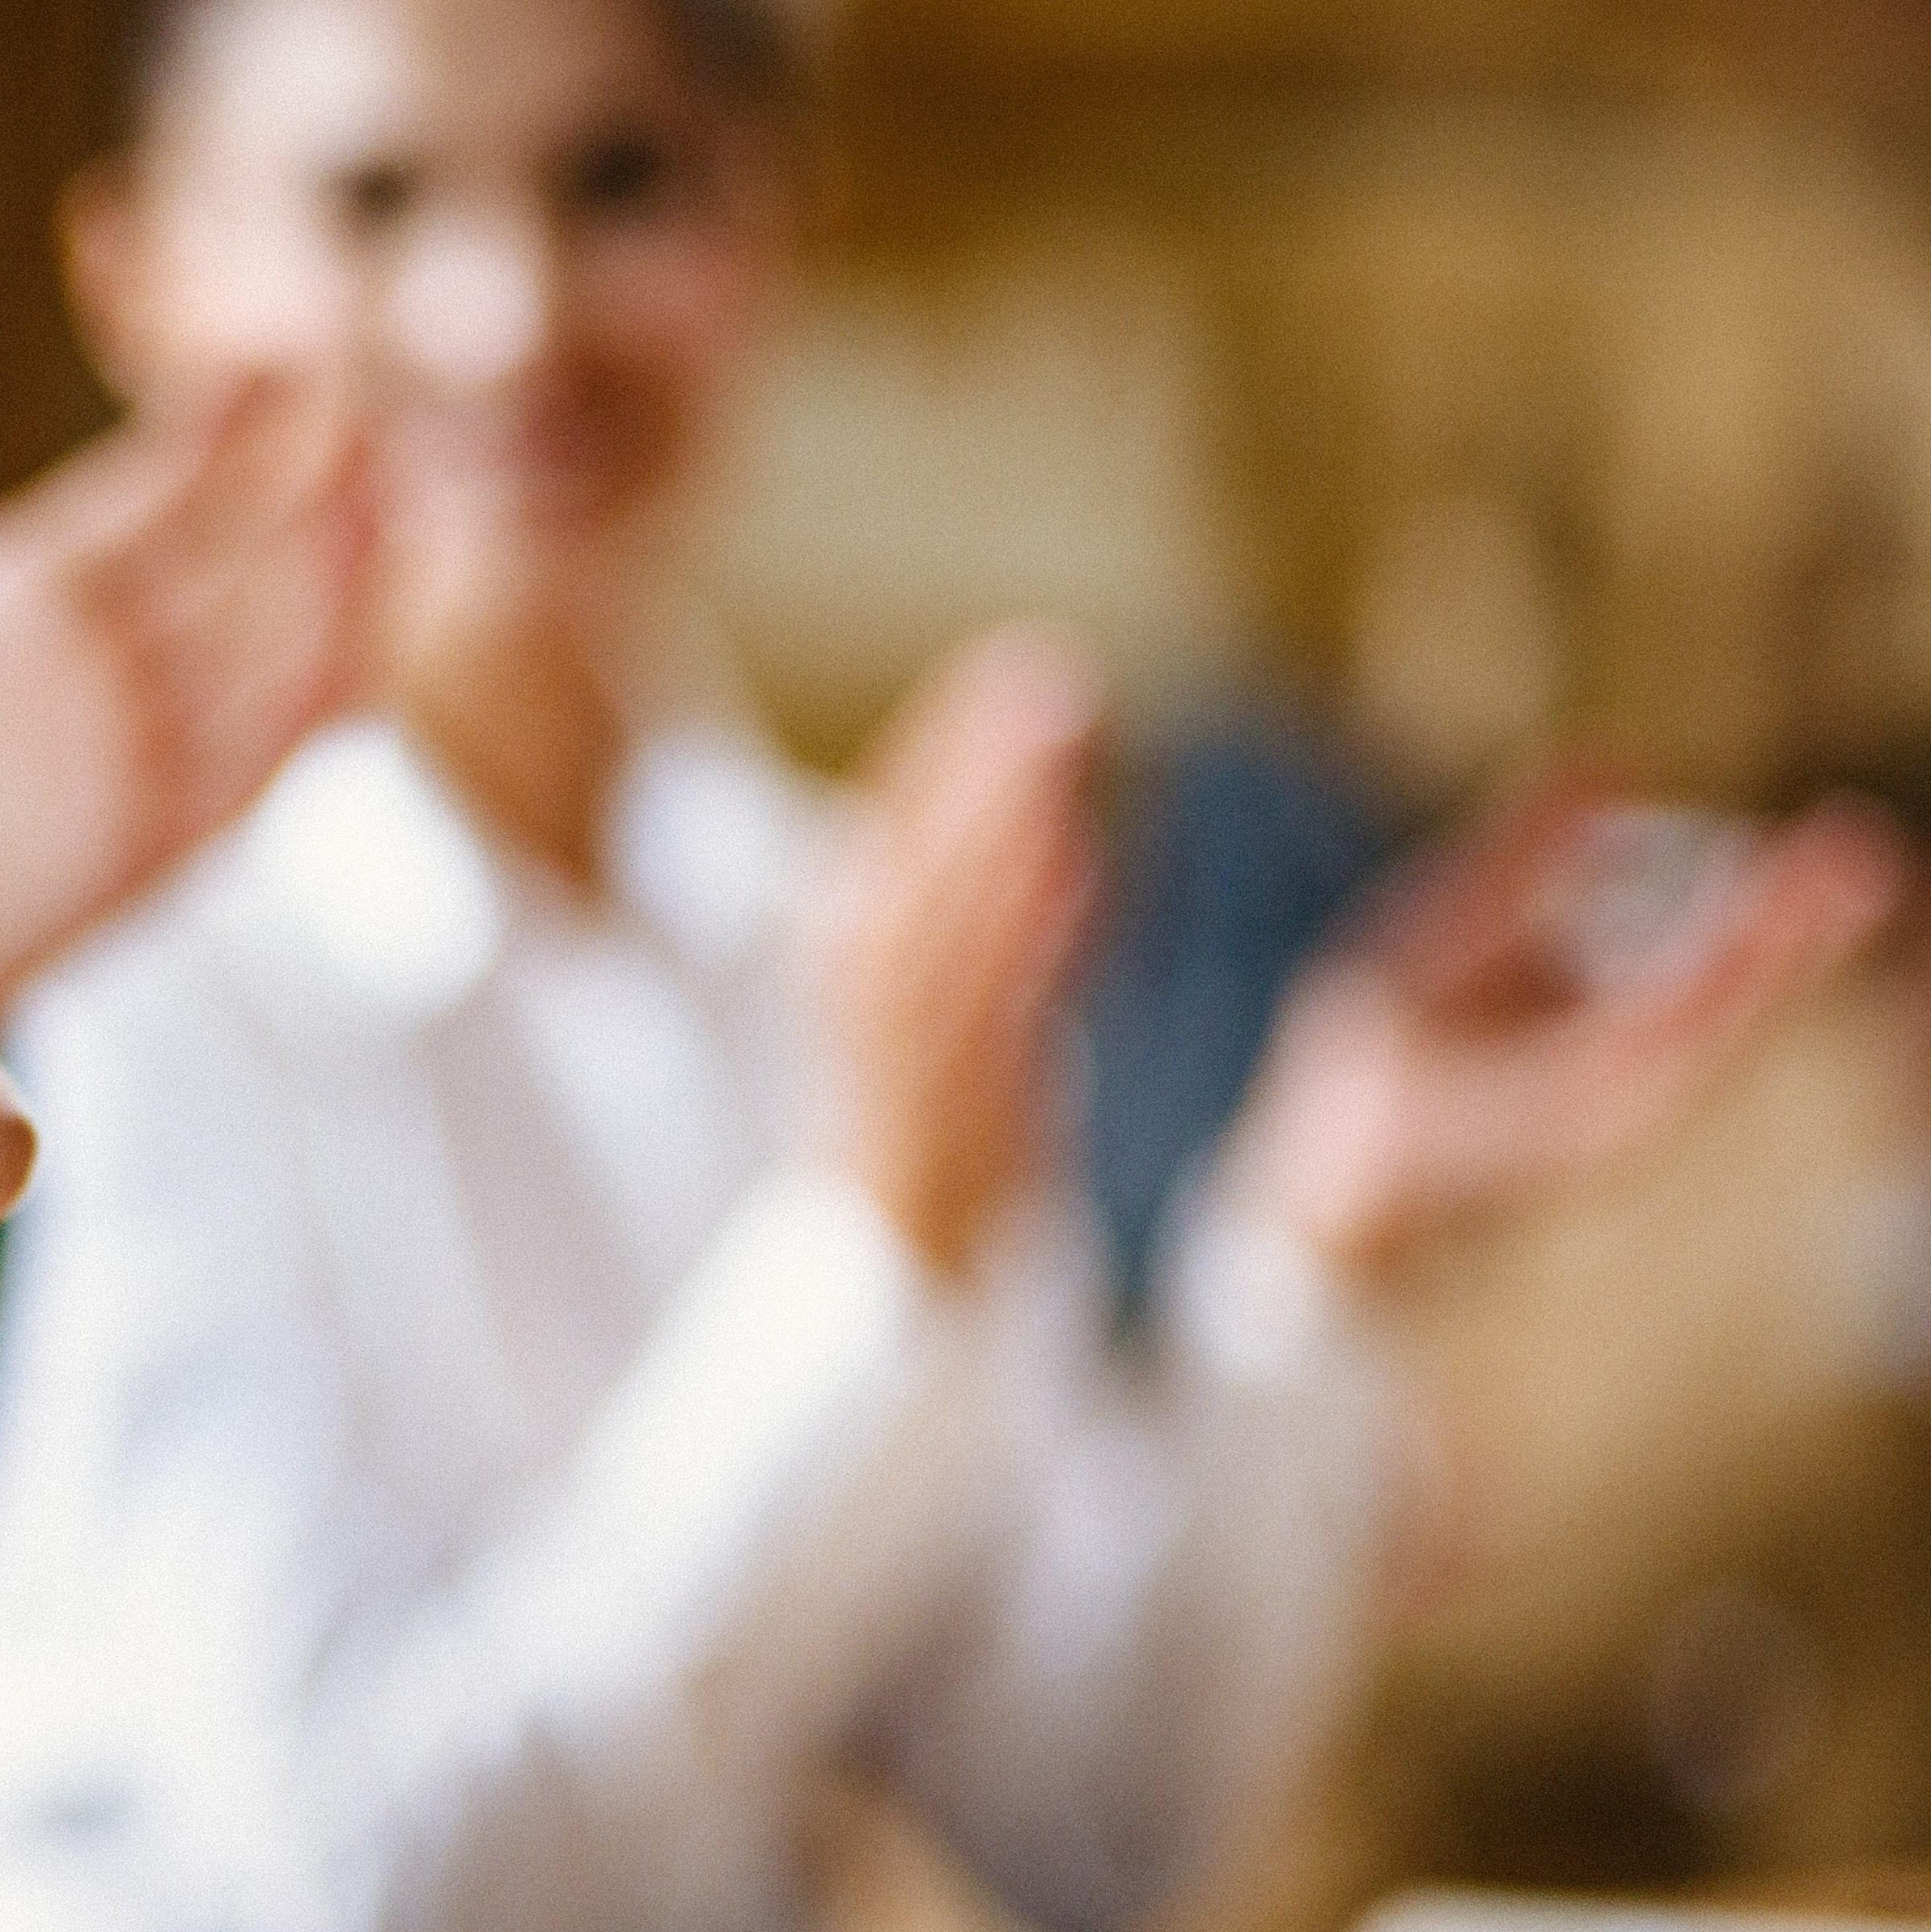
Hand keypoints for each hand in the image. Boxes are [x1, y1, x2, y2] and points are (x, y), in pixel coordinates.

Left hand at [0, 343, 374, 1007]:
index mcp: (27, 590)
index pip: (152, 490)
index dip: (218, 427)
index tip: (274, 357)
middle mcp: (102, 663)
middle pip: (239, 553)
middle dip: (312, 482)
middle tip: (375, 403)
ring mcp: (131, 750)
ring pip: (267, 649)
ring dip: (336, 579)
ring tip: (391, 498)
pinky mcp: (140, 841)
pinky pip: (247, 768)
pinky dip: (307, 710)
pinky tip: (359, 650)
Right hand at [805, 623, 1107, 1276]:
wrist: (895, 1269)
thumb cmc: (930, 1123)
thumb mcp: (958, 1010)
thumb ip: (1003, 928)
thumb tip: (1075, 842)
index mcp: (845, 955)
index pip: (891, 827)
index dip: (948, 742)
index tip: (1012, 662)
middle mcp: (858, 999)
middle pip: (919, 860)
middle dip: (981, 764)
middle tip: (1052, 673)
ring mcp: (903, 1059)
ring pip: (951, 926)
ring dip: (1007, 830)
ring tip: (1066, 743)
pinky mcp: (952, 1116)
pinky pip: (997, 1016)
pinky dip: (1036, 942)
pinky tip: (1085, 871)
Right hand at [1216, 779, 1905, 1282]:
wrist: (1351, 1208)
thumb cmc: (1363, 1084)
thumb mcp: (1405, 964)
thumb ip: (1506, 868)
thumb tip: (1613, 759)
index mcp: (1552, 1098)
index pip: (1677, 1008)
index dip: (1747, 932)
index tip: (1805, 865)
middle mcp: (1618, 1121)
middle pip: (1733, 1019)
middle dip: (1799, 931)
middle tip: (1856, 845)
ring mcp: (1640, 1122)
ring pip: (1737, 1027)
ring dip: (1794, 943)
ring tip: (1844, 855)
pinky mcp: (1645, 1105)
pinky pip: (1715, 1029)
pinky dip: (1753, 965)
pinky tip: (1789, 901)